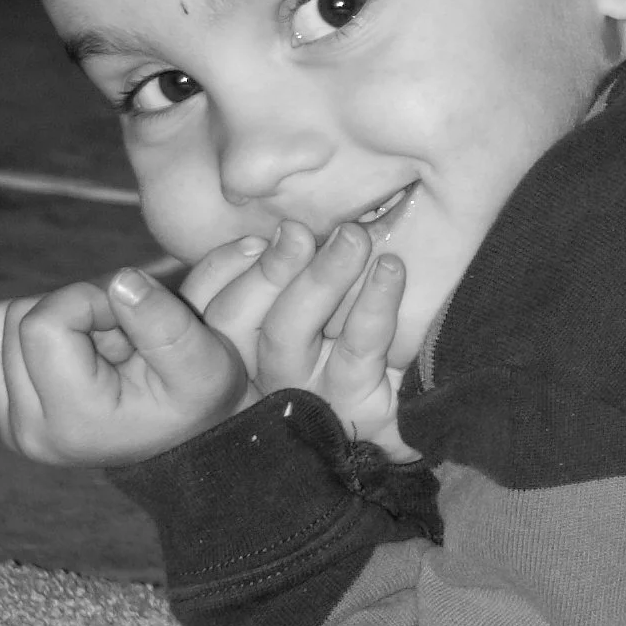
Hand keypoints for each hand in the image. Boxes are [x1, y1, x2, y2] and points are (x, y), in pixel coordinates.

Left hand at [0, 245, 265, 466]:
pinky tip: (69, 353)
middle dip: (71, 309)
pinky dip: (25, 332)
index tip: (126, 319)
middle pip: (14, 317)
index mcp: (72, 420)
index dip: (88, 299)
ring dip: (47, 318)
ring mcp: (7, 424)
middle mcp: (27, 429)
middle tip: (116, 338)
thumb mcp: (203, 362)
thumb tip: (121, 281)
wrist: (179, 439)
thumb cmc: (195, 397)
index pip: (42, 322)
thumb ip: (165, 321)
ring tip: (93, 346)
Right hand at [187, 222, 419, 461]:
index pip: (205, 303)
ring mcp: (301, 391)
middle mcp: (258, 368)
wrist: (420, 399)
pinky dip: (374, 304)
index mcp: (243, 339)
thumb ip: (295, 259)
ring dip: (319, 278)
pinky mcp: (351, 406)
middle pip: (234, 318)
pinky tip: (390, 269)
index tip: (257, 234)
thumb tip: (290, 220)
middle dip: (268, 267)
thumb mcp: (323, 290)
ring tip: (353, 237)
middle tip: (300, 231)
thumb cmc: (360, 328)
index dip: (220, 268)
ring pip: (287, 331)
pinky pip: (356, 350)